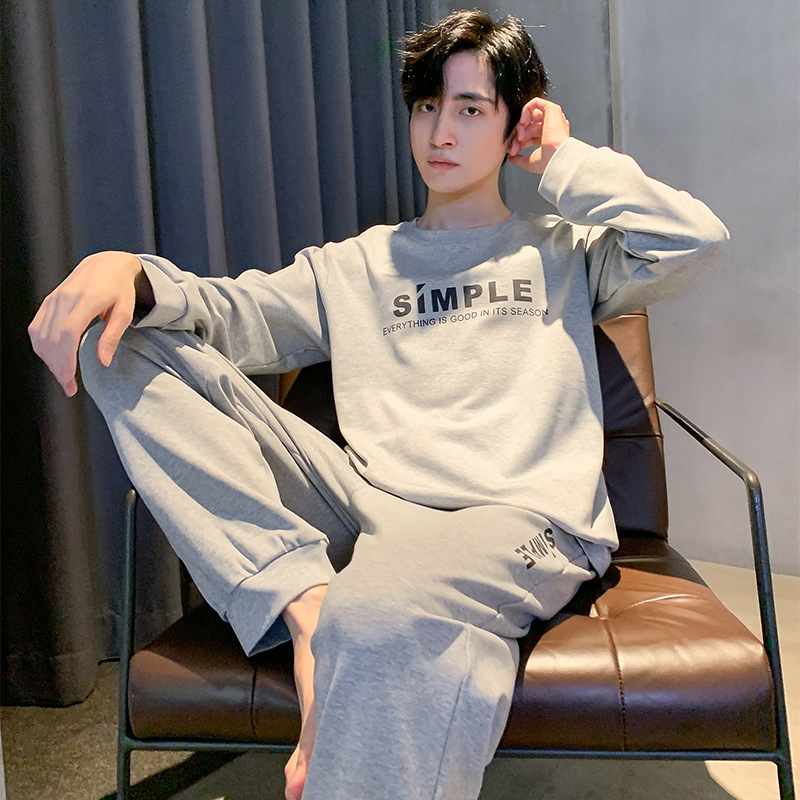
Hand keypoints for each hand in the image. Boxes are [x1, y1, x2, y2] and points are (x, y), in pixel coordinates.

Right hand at [28, 251, 144, 396]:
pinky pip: (37, 327)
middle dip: (57, 367)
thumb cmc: (120, 289)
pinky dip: (41, 346)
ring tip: (63, 375)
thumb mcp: (125, 313)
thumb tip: (103, 362)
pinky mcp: (48, 301)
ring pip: (41, 336)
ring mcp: (54, 299)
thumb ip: (112, 337)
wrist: (107, 264)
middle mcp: (66, 298)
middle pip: (53, 339)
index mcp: (87, 299)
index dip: (66, 360)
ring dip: (49, 360)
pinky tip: (52, 359)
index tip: (70, 380)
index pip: (68, 334)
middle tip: (69, 386)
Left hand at [507, 97, 570, 173]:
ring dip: (522, 125)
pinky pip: (536, 103)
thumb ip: (520, 159)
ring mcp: (553, 118)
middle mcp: (552, 127)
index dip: (519, 142)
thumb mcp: (530, 162)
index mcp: (549, 139)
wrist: (556, 156)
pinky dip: (526, 110)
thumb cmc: (548, 161)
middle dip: (518, 136)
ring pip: (531, 115)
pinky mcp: (552, 110)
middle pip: (529, 126)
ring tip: (520, 136)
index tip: (513, 151)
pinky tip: (523, 121)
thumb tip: (511, 158)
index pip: (530, 136)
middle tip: (514, 145)